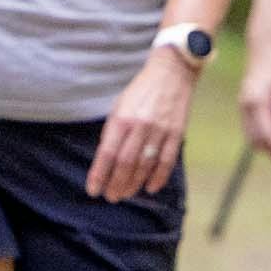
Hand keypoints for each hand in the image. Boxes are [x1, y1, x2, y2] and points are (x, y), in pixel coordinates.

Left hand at [84, 48, 197, 202]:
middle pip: (126, 164)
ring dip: (134, 184)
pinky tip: (150, 188)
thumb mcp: (119, 106)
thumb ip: (113, 132)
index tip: (93, 190)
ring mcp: (160, 131)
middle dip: (116, 184)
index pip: (107, 154)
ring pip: (145, 166)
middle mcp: (140, 126)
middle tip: (111, 197)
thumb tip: (106, 160)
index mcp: (122, 118)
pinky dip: (158, 178)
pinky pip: (167, 162)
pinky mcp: (176, 133)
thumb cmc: (140, 91)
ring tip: (125, 194)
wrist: (171, 73)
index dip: (99, 175)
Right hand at [239, 36, 270, 170]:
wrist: (265, 47)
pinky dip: (264, 138)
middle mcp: (246, 106)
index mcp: (257, 101)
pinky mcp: (246, 106)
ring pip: (252, 136)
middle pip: (256, 139)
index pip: (268, 133)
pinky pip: (252, 129)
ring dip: (268, 147)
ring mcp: (244, 107)